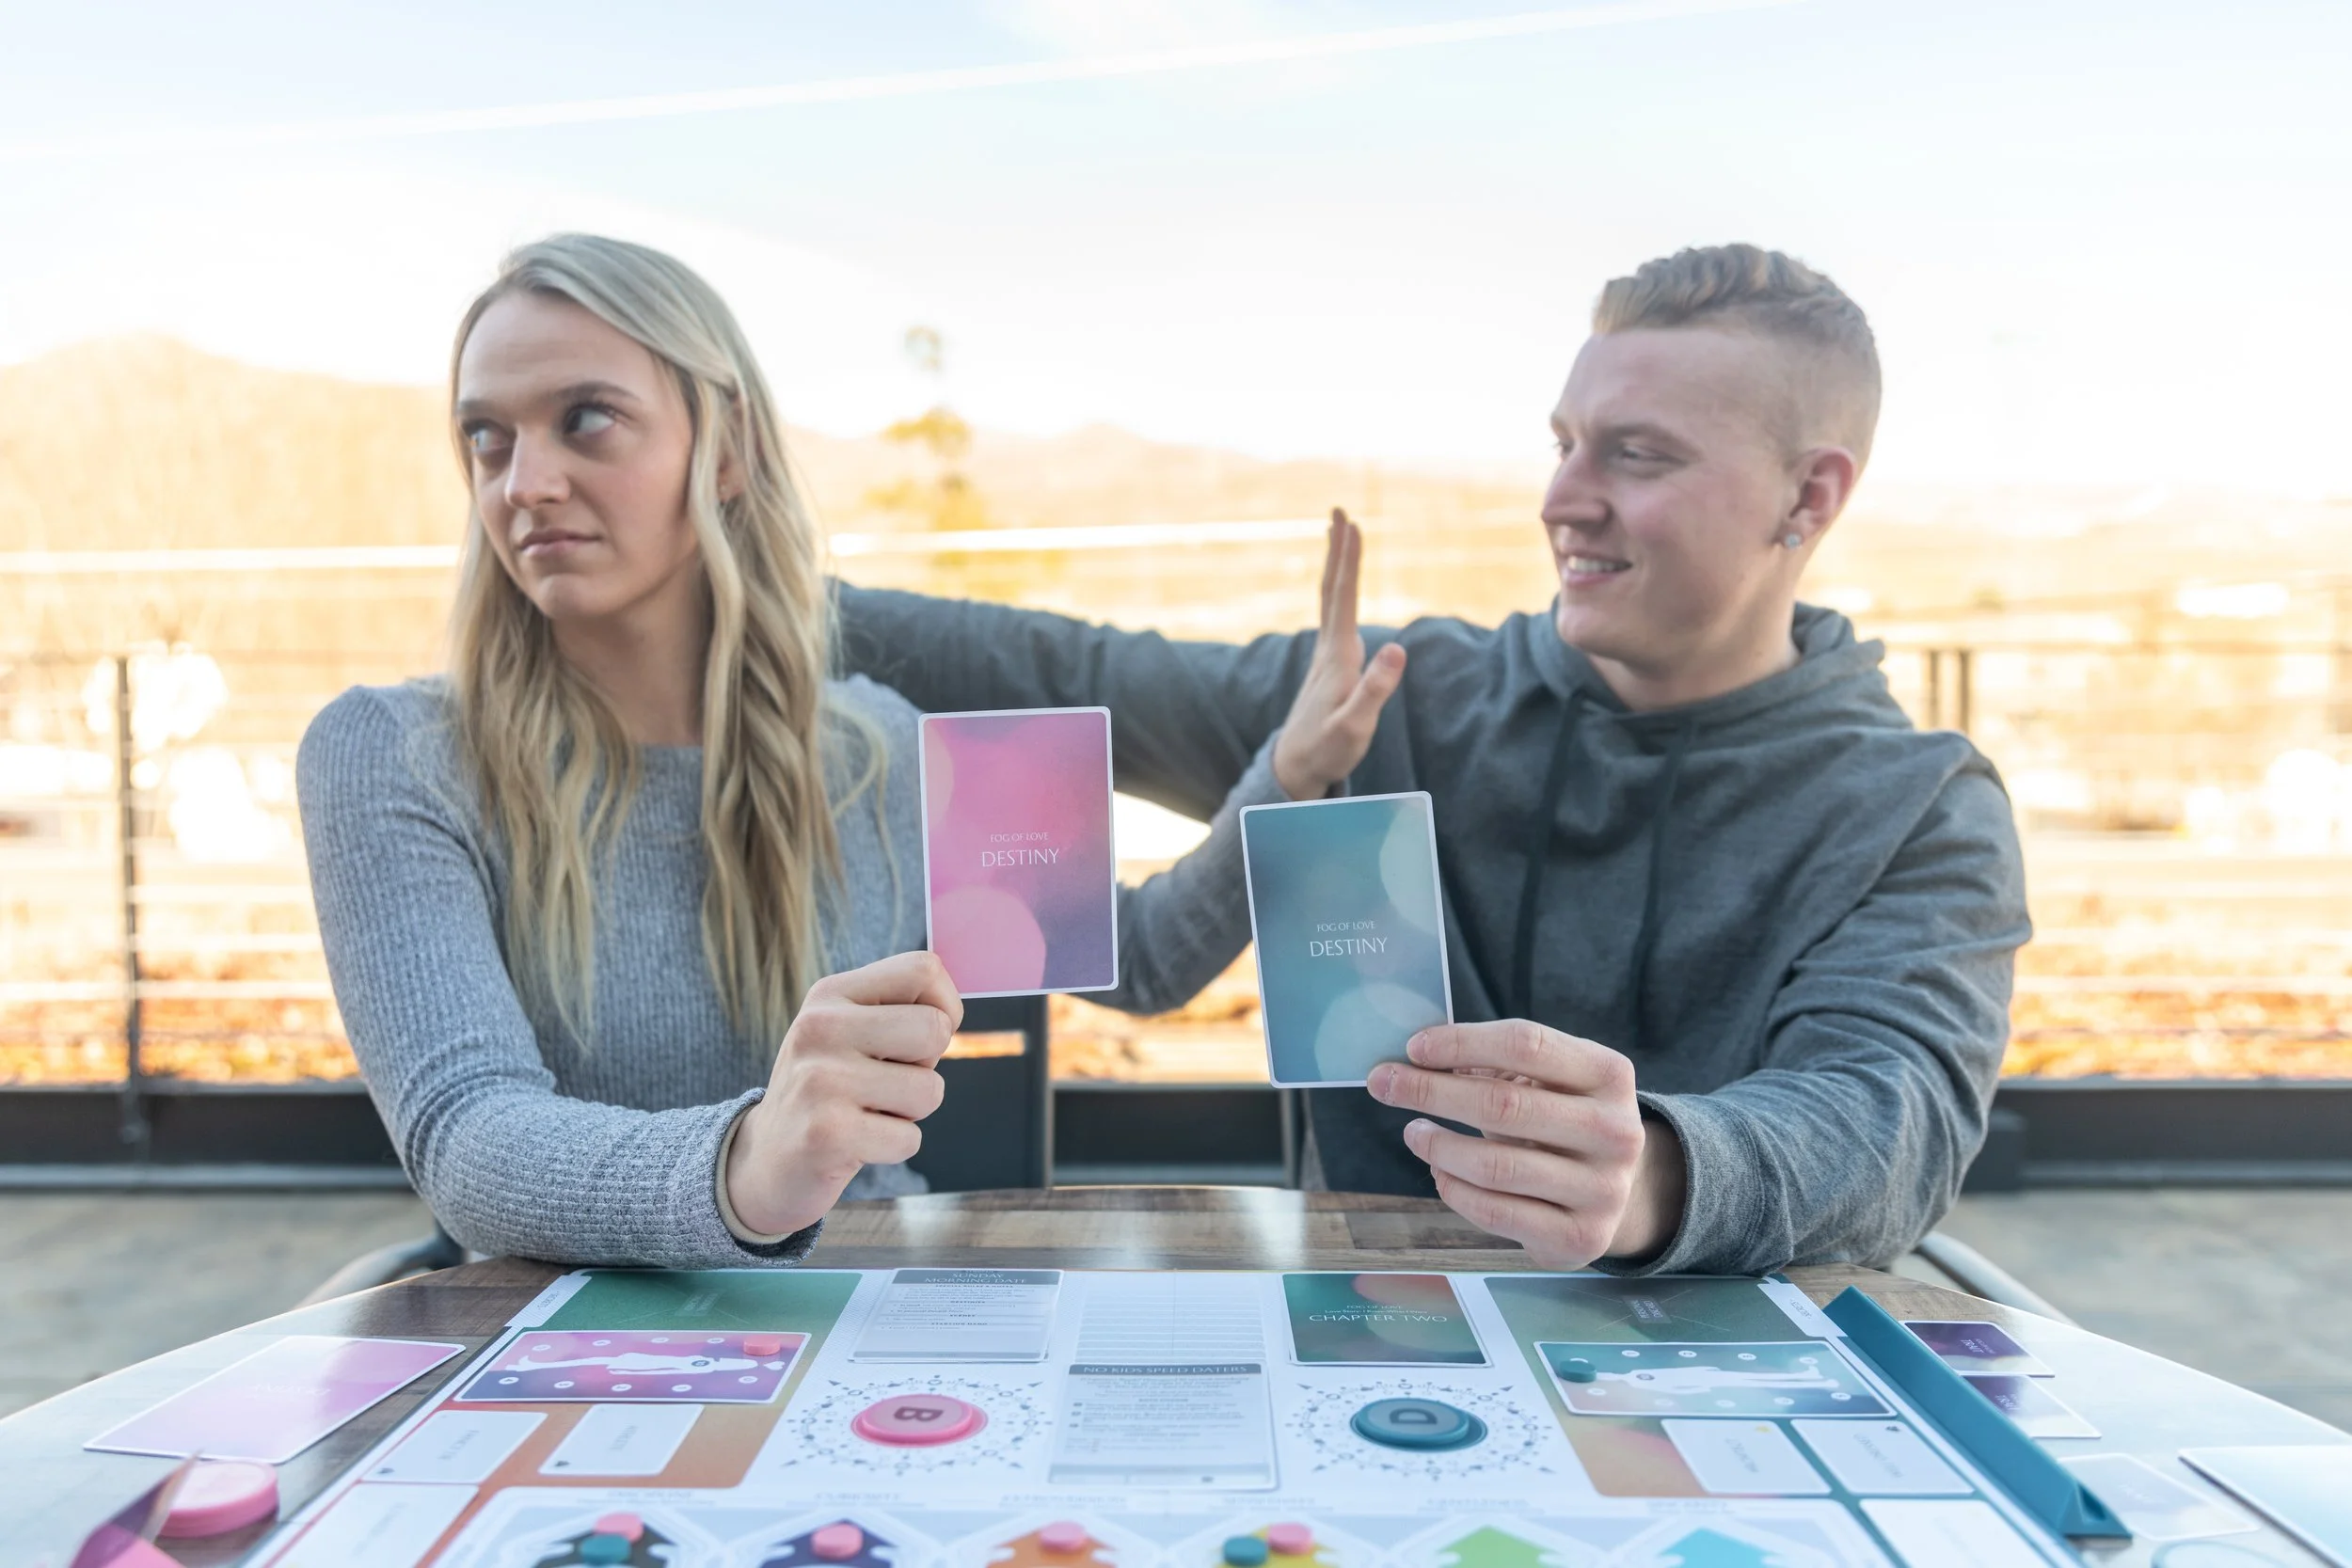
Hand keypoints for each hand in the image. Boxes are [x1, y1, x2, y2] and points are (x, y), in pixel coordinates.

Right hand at [724, 950, 962, 1236]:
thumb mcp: (850, 1033)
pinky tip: (857, 1143)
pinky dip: (894, 1147)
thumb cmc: (830, 1090)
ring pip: (930, 1090)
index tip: (919, 1038)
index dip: (945, 1007)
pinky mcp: (827, 1134)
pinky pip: (909, 1139)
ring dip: (910, 1112)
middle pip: (935, 1028)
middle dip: (928, 1066)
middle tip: (887, 1082)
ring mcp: (820, 1080)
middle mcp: (820, 1028)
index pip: (923, 969)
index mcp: (830, 994)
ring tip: (867, 1112)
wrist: (765, 1160)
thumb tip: (950, 1015)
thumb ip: (899, 1012)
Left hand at [1272, 508, 1406, 799]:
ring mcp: (1326, 655)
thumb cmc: (1327, 749)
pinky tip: (1341, 589)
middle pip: (1332, 589)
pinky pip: (1333, 614)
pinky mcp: (1328, 665)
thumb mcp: (1355, 726)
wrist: (1295, 768)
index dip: (1349, 560)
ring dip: (1335, 564)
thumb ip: (1375, 689)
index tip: (1352, 524)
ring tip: (1338, 534)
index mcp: (1337, 656)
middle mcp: (1328, 648)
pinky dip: (1338, 590)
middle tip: (1339, 510)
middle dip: (1338, 549)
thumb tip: (1397, 648)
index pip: (1344, 597)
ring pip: (1329, 599)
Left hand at [1366, 1020, 1686, 1266]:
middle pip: (1505, 1104)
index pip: (1527, 1044)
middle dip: (1431, 1091)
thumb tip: (1419, 1056)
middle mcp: (1616, 1131)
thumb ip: (1496, 1062)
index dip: (1463, 1042)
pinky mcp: (1579, 1237)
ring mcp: (1602, 1189)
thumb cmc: (1563, 1120)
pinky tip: (1439, 1171)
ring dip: (1437, 1145)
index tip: (1413, 1047)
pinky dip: (1454, 1189)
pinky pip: (1496, 1212)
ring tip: (1413, 1132)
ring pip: (1495, 1166)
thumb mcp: (1548, 1080)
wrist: (1618, 1192)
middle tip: (1383, 1083)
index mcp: (1609, 1075)